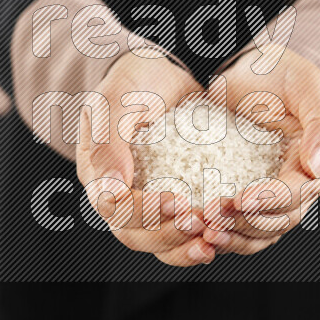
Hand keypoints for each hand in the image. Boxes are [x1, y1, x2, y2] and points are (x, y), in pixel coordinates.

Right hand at [75, 52, 216, 266]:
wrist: (163, 74)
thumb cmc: (134, 80)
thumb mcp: (116, 100)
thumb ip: (108, 142)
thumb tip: (110, 190)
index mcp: (98, 173)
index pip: (114, 207)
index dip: (144, 211)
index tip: (177, 199)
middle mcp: (119, 195)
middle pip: (134, 234)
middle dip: (167, 233)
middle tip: (199, 221)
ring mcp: (146, 201)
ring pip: (157, 241)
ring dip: (183, 246)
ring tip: (212, 239)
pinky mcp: (173, 201)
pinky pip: (180, 230)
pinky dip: (197, 239)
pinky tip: (220, 236)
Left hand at [202, 48, 319, 255]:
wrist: (247, 69)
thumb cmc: (281, 71)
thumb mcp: (308, 85)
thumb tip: (319, 167)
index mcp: (317, 164)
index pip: (298, 194)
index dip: (271, 200)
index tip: (241, 198)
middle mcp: (298, 186)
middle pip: (279, 220)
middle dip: (247, 222)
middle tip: (213, 214)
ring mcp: (271, 194)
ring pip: (259, 232)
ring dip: (233, 236)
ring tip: (205, 230)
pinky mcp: (246, 196)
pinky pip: (238, 225)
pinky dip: (222, 232)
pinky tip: (198, 230)